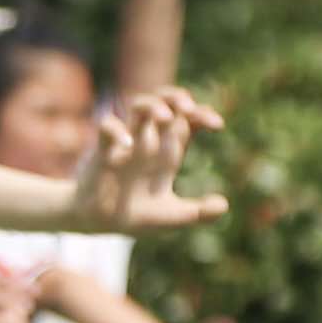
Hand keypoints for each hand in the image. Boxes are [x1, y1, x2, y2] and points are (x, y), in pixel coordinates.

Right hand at [65, 89, 228, 237]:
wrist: (98, 225)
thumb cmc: (135, 216)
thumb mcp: (173, 217)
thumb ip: (199, 213)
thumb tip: (223, 205)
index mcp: (168, 151)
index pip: (188, 119)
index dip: (203, 114)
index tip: (217, 125)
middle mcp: (149, 141)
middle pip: (164, 102)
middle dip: (177, 97)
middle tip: (188, 108)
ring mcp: (126, 143)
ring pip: (138, 106)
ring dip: (152, 105)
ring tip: (165, 117)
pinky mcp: (103, 151)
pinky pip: (106, 126)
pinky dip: (117, 130)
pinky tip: (128, 145)